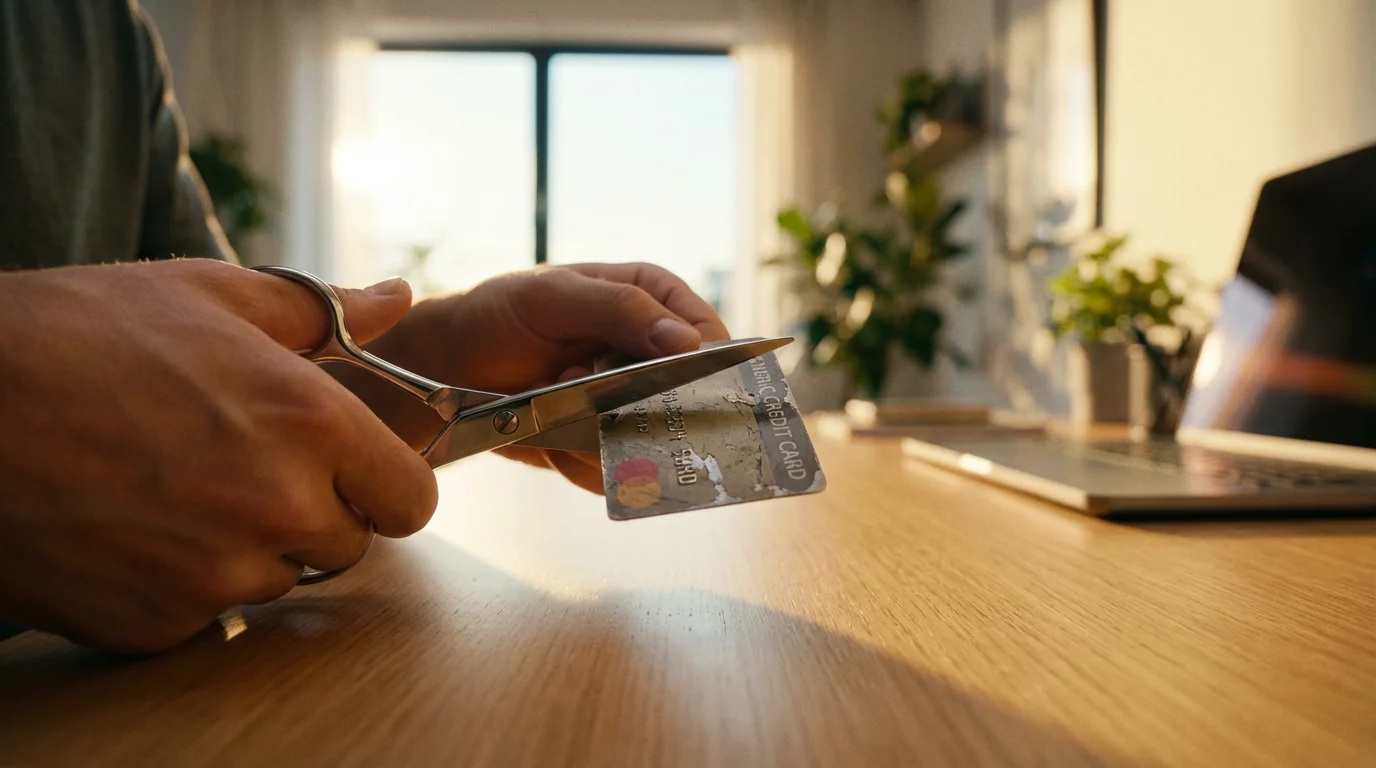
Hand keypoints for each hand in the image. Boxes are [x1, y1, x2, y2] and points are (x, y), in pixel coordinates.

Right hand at [0, 260, 436, 652]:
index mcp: (310, 424)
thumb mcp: (205, 294)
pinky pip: (206, 615)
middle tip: (244, 464)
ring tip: (174, 485)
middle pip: (349, 543)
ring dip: (246, 546)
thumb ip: (319, 311)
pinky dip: (180, 583)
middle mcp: (278, 508)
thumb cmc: (74, 334)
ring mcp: (215, 575)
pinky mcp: (155, 624)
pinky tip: (131, 526)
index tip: (356, 470)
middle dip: (313, 510)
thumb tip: (393, 299)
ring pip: (277, 579)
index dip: (386, 483)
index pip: (411, 499)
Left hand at [364, 263, 729, 491]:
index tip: (675, 387)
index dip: (706, 369)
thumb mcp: (556, 296)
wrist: (447, 365)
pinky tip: (552, 440)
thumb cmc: (500, 314)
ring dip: (603, 439)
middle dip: (645, 414)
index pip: (710, 339)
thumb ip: (622, 310)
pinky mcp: (603, 443)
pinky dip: (582, 464)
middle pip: (691, 403)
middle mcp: (650, 354)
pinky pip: (616, 472)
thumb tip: (687, 341)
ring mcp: (628, 403)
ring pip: (653, 444)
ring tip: (558, 406)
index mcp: (654, 300)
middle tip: (595, 401)